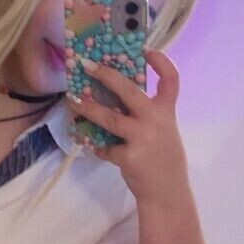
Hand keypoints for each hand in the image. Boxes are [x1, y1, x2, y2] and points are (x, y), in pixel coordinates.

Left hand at [71, 50, 191, 208]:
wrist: (167, 193)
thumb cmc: (163, 160)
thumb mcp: (163, 132)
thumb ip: (148, 115)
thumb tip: (117, 99)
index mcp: (167, 111)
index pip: (171, 79)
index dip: (161, 62)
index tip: (146, 49)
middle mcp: (156, 120)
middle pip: (128, 90)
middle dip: (106, 75)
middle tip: (87, 65)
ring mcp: (142, 138)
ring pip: (108, 117)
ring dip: (88, 108)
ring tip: (73, 101)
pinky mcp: (128, 156)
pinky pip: (106, 147)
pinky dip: (99, 147)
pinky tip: (96, 148)